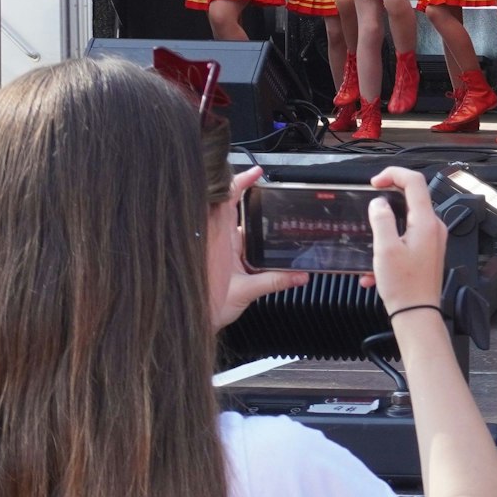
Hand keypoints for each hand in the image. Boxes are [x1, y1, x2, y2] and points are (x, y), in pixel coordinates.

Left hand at [213, 167, 309, 330]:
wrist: (196, 323)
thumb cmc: (207, 306)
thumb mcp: (245, 292)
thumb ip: (274, 281)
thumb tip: (300, 275)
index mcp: (220, 239)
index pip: (228, 201)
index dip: (240, 183)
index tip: (256, 173)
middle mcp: (219, 240)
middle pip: (234, 209)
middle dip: (252, 198)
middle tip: (271, 191)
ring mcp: (222, 249)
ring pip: (239, 227)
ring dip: (254, 223)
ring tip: (275, 219)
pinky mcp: (225, 260)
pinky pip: (242, 244)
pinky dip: (253, 241)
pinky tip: (265, 246)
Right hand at [366, 167, 446, 313]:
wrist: (417, 313)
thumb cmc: (404, 286)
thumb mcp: (384, 249)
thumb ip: (381, 219)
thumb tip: (380, 202)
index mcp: (426, 222)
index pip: (415, 181)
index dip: (394, 174)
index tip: (375, 181)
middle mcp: (434, 227)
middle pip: (412, 197)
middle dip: (388, 200)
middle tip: (370, 205)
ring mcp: (433, 239)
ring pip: (407, 219)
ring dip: (385, 228)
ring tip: (371, 245)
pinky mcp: (428, 250)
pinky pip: (407, 237)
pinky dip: (389, 244)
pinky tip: (376, 268)